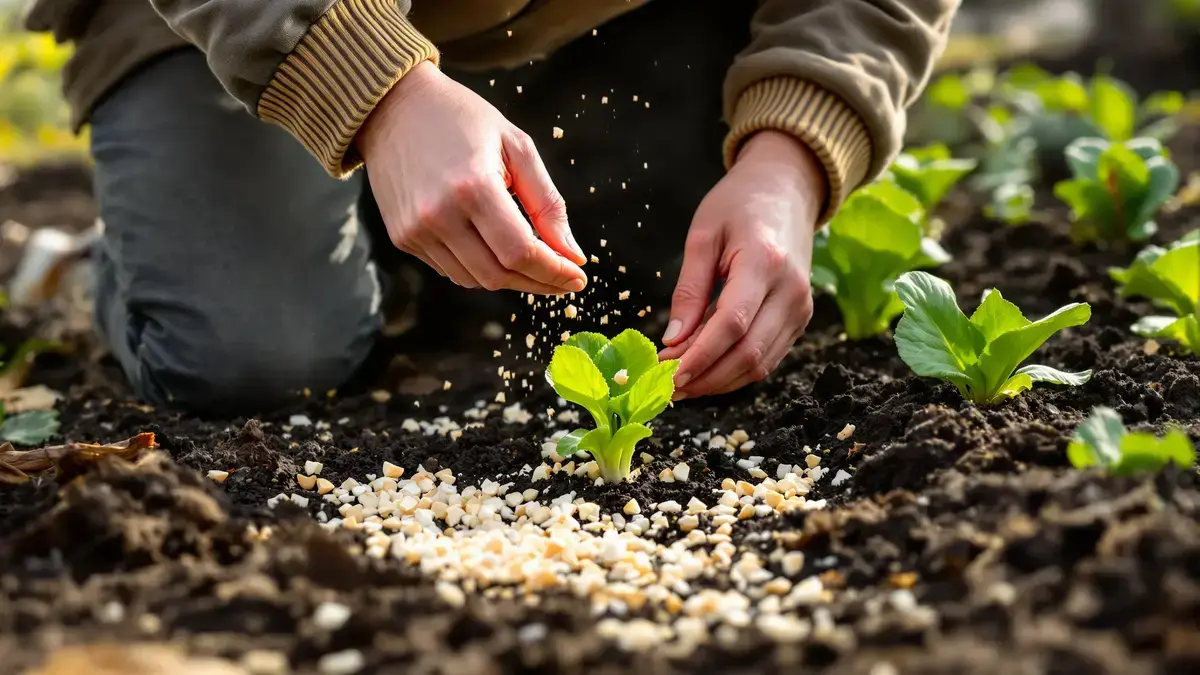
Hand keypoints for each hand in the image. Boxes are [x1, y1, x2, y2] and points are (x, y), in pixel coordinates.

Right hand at [357, 62, 586, 293]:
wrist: (393, 107)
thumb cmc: (462, 119)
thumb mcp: (516, 146)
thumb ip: (547, 203)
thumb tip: (572, 254)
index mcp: (473, 187)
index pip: (521, 253)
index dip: (554, 272)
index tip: (578, 277)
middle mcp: (439, 215)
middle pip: (499, 275)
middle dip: (537, 282)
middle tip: (562, 277)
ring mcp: (416, 230)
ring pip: (475, 280)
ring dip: (509, 278)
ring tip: (531, 261)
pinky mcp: (403, 238)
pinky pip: (451, 270)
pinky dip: (480, 268)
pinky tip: (493, 248)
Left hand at [659, 130, 824, 398]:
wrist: (787, 190)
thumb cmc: (739, 204)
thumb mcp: (703, 235)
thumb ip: (688, 288)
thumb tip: (673, 339)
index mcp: (765, 263)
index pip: (732, 324)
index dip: (700, 356)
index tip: (668, 374)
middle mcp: (791, 291)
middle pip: (748, 353)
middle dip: (705, 377)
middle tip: (667, 386)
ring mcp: (801, 308)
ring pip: (760, 364)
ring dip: (718, 381)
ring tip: (681, 383)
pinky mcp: (800, 318)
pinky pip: (768, 358)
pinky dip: (735, 371)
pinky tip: (706, 371)